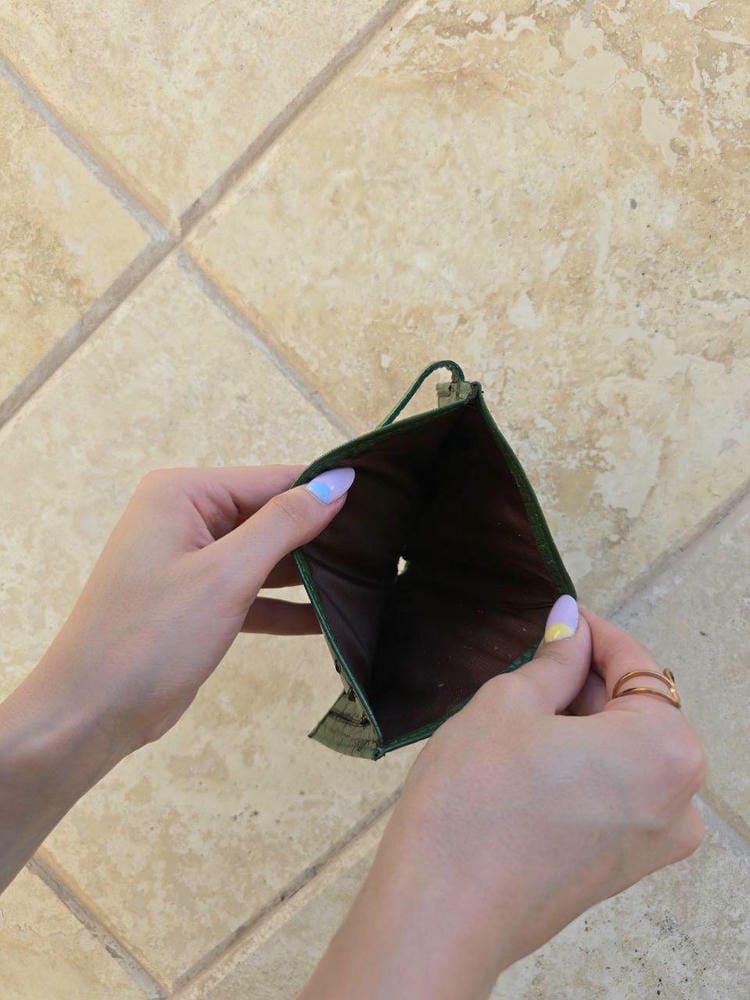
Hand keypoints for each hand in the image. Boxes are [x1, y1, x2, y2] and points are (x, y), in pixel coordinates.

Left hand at [39, 464, 355, 752]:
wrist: (91, 713)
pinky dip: (285, 605)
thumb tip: (339, 481)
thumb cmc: (151, 636)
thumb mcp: (226, 574)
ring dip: (308, 573)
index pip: (271, 480)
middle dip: (319, 534)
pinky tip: (332, 619)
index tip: (385, 502)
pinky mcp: (198, 601)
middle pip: (269, 516)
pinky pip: (252, 591)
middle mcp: (184, 517)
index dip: (324, 491)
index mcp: (182, 493)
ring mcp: (190, 561)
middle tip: (385, 547)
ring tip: (370, 579)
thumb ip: (285, 524)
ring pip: (264, 556)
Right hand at [301, 599, 706, 999]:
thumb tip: (570, 622)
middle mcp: (678, 800)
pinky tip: (527, 762)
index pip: (636, 665)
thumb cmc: (474, 803)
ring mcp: (654, 843)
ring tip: (519, 718)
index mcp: (665, 749)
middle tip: (527, 668)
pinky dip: (581, 766)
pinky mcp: (623, 869)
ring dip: (580, 724)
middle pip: (637, 711)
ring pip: (624, 752)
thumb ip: (554, 660)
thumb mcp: (509, 705)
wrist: (441, 912)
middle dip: (585, 683)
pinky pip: (615, 793)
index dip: (592, 633)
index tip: (559, 618)